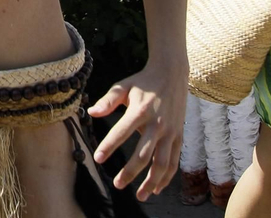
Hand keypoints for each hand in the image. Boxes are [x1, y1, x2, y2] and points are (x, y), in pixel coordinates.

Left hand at [88, 59, 184, 199]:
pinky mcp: (179, 136)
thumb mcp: (124, 86)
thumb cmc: (143, 81)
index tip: (98, 158)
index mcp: (140, 110)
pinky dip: (166, 177)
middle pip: (143, 154)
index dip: (109, 145)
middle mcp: (157, 123)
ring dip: (151, 182)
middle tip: (117, 184)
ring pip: (162, 163)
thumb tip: (91, 113)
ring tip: (140, 195)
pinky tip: (157, 189)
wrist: (172, 73)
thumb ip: (108, 100)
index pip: (122, 131)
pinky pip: (174, 161)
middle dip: (130, 172)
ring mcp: (170, 132)